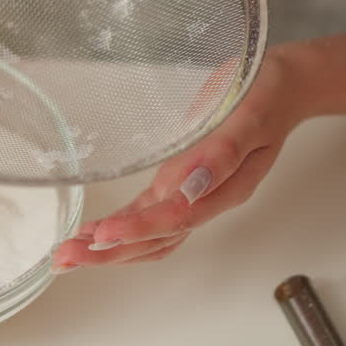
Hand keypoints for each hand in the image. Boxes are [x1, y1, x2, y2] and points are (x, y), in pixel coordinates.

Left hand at [52, 47, 305, 270]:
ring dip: (109, 247)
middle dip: (109, 252)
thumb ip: (223, 152)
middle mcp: (206, 199)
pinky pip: (149, 215)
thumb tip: (190, 186)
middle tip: (64, 258)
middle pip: (155, 239)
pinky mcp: (182, 180)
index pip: (175, 218)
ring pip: (149, 234)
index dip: (137, 228)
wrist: (281, 87)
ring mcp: (194, 194)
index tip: (102, 234)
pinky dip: (121, 227)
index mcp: (224, 187)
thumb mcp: (251, 115)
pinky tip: (96, 232)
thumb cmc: (267, 95)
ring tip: (68, 254)